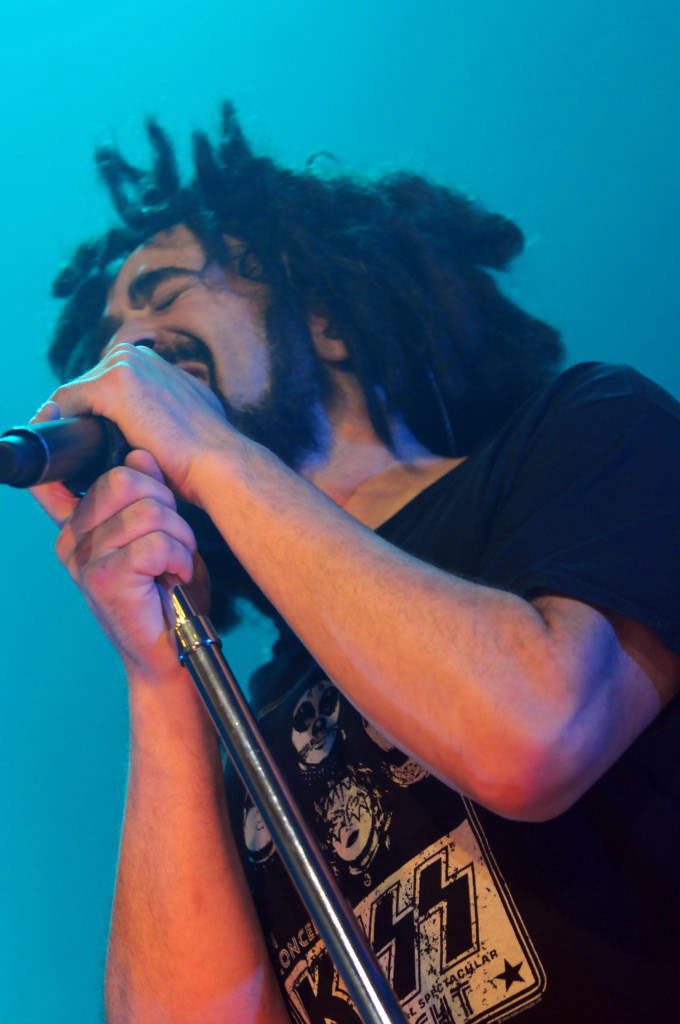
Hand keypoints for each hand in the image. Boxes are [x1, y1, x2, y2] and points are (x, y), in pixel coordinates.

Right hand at [31, 402, 206, 680]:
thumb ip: (145, 495)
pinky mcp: (103, 579)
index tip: (148, 494)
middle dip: (166, 503)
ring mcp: (83, 559)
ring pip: (148, 510)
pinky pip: (155, 543)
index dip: (120, 471)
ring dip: (179, 536)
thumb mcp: (158, 535)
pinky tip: (175, 576)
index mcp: (77, 524)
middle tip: (174, 540)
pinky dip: (179, 557)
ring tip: (176, 562)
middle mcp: (71, 539)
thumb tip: (139, 456)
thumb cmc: (166, 594)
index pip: (92, 472)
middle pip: (124, 479)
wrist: (171, 653)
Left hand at [45, 343, 236, 503]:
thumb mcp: (189, 424)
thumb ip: (169, 415)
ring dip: (69, 422)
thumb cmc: (206, 457)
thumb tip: (160, 429)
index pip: (107, 386)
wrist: (218, 463)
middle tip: (74, 456)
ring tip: (67, 456)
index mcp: (155, 364)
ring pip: (76, 394)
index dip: (95, 418)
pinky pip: (65, 402)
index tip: (89, 447)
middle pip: (88, 388)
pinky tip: (62, 450)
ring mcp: (126, 364)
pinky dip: (58, 424)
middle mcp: (139, 356)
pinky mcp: (114, 383)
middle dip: (80, 419)